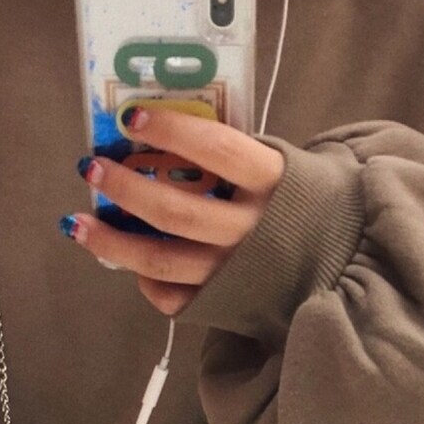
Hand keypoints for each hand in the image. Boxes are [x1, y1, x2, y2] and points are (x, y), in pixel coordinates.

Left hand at [59, 105, 284, 316]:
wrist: (345, 264)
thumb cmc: (302, 203)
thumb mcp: (283, 166)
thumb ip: (234, 155)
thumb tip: (161, 135)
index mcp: (274, 184)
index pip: (217, 149)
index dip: (172, 131)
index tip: (132, 118)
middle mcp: (253, 231)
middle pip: (177, 211)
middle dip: (126, 189)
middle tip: (92, 168)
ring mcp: (235, 273)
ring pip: (163, 261)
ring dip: (113, 243)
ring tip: (78, 224)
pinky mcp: (223, 306)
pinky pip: (172, 298)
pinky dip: (145, 280)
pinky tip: (127, 262)